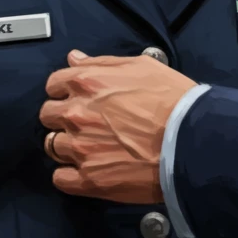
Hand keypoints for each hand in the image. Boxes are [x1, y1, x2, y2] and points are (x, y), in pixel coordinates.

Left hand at [39, 50, 196, 202]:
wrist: (189, 141)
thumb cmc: (171, 100)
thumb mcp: (140, 67)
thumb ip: (101, 63)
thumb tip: (74, 58)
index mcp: (86, 83)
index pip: (53, 84)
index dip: (63, 90)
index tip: (74, 97)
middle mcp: (76, 114)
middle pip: (47, 116)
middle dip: (62, 117)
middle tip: (83, 122)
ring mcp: (80, 148)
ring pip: (52, 146)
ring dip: (66, 145)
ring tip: (88, 147)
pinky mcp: (89, 179)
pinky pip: (60, 178)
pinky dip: (68, 175)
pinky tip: (84, 170)